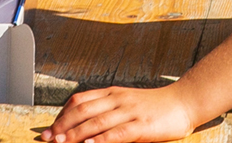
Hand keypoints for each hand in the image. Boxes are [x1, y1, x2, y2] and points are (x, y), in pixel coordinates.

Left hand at [42, 84, 198, 142]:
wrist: (184, 102)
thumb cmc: (154, 106)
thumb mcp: (127, 103)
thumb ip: (107, 110)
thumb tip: (82, 126)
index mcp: (112, 93)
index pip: (79, 101)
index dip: (61, 115)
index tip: (49, 130)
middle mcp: (118, 99)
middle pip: (83, 110)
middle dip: (62, 126)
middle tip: (48, 139)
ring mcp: (130, 111)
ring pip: (97, 122)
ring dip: (75, 134)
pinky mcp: (142, 125)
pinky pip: (118, 132)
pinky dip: (102, 139)